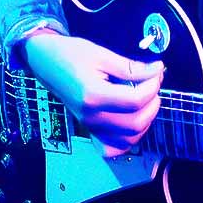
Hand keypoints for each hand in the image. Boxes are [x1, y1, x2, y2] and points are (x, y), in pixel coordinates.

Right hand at [23, 33, 163, 157]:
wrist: (46, 61)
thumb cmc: (70, 53)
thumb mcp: (101, 54)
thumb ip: (130, 67)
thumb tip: (156, 70)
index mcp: (92, 95)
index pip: (135, 100)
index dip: (152, 86)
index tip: (156, 71)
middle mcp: (91, 117)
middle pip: (136, 123)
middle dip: (153, 102)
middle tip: (153, 82)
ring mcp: (90, 126)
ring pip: (130, 139)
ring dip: (145, 120)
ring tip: (145, 98)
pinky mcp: (89, 130)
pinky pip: (113, 148)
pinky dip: (127, 140)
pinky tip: (131, 120)